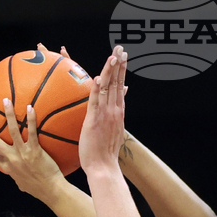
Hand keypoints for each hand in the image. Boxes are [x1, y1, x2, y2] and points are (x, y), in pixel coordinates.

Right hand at [0, 91, 63, 202]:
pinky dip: (30, 119)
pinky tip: (30, 107)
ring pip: (12, 130)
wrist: (51, 191)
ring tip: (6, 101)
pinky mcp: (34, 150)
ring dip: (8, 114)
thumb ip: (18, 178)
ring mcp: (22, 154)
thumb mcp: (23, 185)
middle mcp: (12, 159)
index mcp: (7, 168)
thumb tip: (18, 179)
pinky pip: (32, 132)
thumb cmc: (39, 189)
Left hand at [79, 46, 127, 175]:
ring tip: (114, 55)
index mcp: (118, 112)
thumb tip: (120, 99)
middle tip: (120, 48)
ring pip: (109, 88)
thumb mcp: (113, 130)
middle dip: (119, 64)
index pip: (120, 86)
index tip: (122, 56)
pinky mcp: (94, 121)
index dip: (121, 70)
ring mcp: (106, 115)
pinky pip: (96, 102)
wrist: (104, 168)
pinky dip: (98, 89)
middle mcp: (115, 110)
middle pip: (117, 83)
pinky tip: (99, 77)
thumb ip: (116, 113)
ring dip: (111, 71)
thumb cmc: (105, 152)